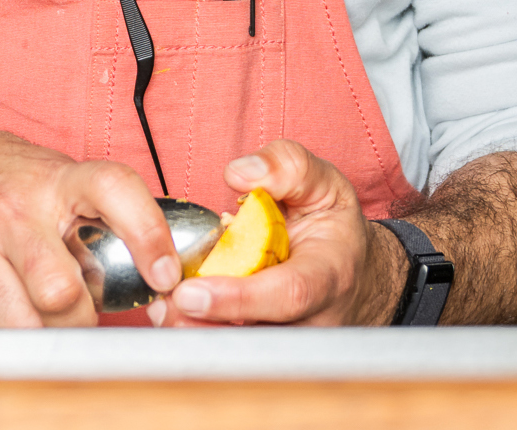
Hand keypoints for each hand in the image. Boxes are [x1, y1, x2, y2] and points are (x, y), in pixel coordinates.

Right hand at [0, 120, 181, 328]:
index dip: (148, 233)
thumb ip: (89, 215)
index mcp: (50, 178)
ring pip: (24, 326)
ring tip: (29, 310)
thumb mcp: (43, 175)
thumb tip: (156, 270)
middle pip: (66, 294)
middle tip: (70, 309)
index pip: (113, 189)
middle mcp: (9, 206)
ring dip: (37, 333)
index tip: (164, 275)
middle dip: (77, 318)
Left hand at [155, 140, 404, 327]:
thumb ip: (284, 166)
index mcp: (328, 273)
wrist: (355, 269)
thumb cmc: (333, 224)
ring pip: (244, 350)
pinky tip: (174, 315)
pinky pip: (237, 349)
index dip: (240, 298)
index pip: (288, 295)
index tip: (191, 293)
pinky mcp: (275, 348)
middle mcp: (316, 319)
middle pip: (258, 333)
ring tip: (161, 309)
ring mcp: (296, 341)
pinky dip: (203, 334)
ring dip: (199, 333)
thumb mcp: (322, 181)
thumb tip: (239, 174)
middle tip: (162, 304)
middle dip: (206, 323)